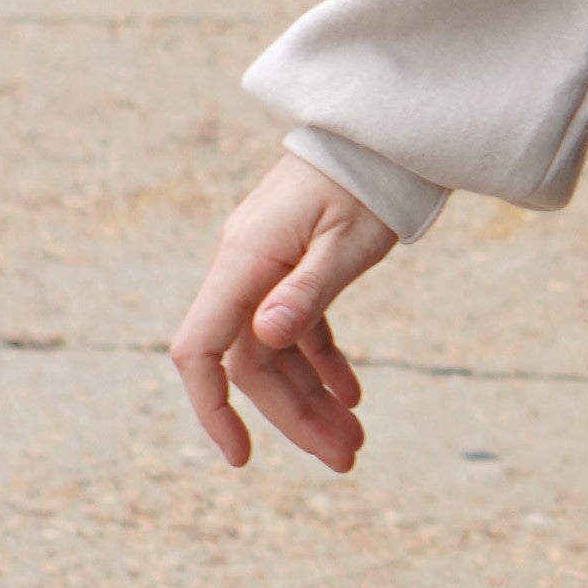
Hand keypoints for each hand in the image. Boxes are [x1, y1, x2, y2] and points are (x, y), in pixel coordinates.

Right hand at [169, 153, 397, 472]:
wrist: (385, 129)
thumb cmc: (367, 177)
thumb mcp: (348, 238)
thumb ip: (308, 290)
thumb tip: (265, 339)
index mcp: (245, 261)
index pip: (202, 349)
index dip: (212, 407)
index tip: (242, 457)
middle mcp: (246, 267)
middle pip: (253, 363)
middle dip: (294, 415)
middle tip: (346, 458)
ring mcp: (269, 266)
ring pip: (278, 351)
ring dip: (312, 397)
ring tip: (355, 440)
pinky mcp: (296, 263)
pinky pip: (300, 326)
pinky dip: (324, 362)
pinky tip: (352, 394)